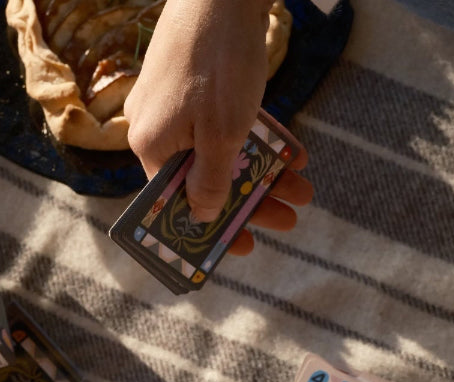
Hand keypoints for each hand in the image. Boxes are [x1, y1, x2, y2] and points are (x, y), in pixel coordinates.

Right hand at [124, 0, 313, 251]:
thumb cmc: (218, 64)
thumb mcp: (222, 135)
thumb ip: (212, 180)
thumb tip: (202, 214)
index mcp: (152, 145)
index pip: (177, 202)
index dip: (211, 227)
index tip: (244, 246)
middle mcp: (157, 126)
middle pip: (205, 179)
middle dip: (252, 201)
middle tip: (289, 218)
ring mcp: (176, 102)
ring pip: (222, 150)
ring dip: (263, 171)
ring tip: (301, 187)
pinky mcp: (195, 81)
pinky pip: (227, 122)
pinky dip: (258, 138)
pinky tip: (292, 152)